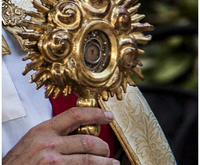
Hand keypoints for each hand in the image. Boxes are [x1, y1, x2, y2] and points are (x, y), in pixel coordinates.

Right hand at [3, 107, 119, 164]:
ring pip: (88, 160)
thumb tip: (81, 128)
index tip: (108, 116)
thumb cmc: (21, 158)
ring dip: (104, 162)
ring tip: (111, 163)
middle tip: (107, 150)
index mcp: (44, 130)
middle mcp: (49, 144)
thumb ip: (57, 132)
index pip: (75, 115)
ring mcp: (52, 163)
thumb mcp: (36, 138)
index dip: (95, 113)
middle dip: (103, 146)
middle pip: (87, 141)